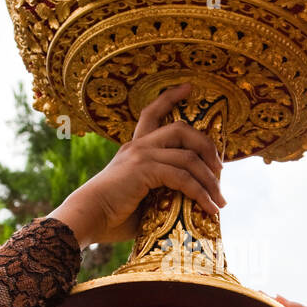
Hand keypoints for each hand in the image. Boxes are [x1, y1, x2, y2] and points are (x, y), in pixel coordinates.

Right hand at [49, 83, 225, 246]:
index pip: (152, 113)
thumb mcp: (141, 199)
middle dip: (207, 146)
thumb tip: (187, 206)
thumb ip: (161, 194)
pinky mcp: (144, 169)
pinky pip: (182, 177)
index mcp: (134, 149)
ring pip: (189, 156)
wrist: (86, 219)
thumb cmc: (111, 217)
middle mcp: (138, 146)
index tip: (188, 88)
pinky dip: (200, 193)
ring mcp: (141, 155)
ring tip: (220, 201)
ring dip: (210, 180)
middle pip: (182, 129)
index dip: (170, 97)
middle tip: (220, 169)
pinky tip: (209, 208)